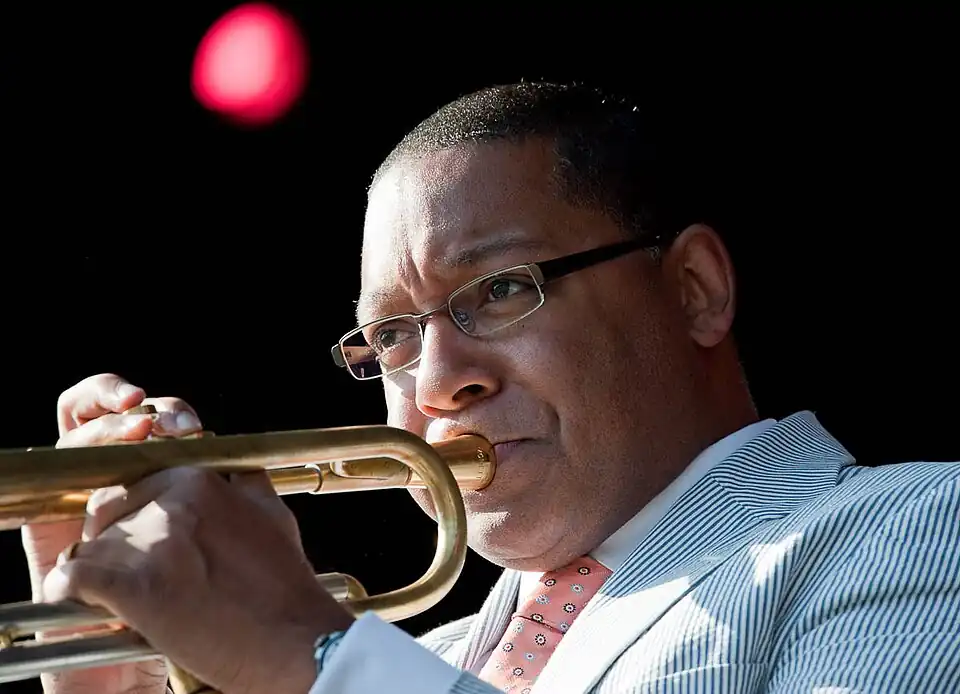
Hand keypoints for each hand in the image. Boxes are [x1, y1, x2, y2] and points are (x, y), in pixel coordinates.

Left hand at [41, 404, 355, 693]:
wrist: (297, 639)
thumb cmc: (288, 585)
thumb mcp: (273, 514)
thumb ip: (244, 486)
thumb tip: (233, 476)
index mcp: (201, 480)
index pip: (136, 485)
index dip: (133, 516)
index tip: (142, 543)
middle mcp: (174, 501)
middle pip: (107, 511)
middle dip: (109, 541)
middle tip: (129, 571)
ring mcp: (154, 543)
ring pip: (92, 547)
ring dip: (98, 572)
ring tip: (118, 599)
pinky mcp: (136, 587)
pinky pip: (73, 579)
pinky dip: (69, 592)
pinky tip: (85, 604)